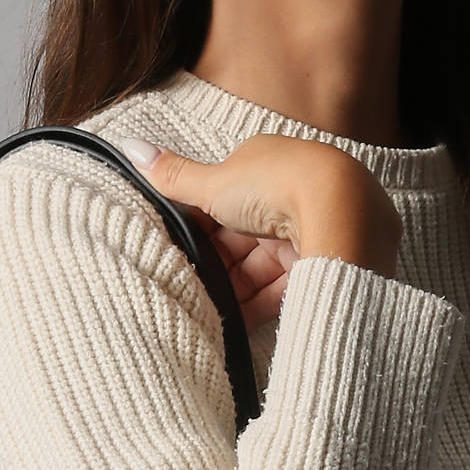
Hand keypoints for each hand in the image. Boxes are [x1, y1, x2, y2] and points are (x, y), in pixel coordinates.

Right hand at [115, 133, 403, 328]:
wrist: (339, 209)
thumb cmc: (278, 185)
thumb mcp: (215, 182)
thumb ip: (174, 176)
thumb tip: (130, 147)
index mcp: (264, 165)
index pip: (222, 203)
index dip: (198, 232)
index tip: (176, 255)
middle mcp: (288, 194)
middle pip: (240, 241)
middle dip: (215, 267)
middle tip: (188, 290)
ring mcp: (307, 229)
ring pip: (259, 268)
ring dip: (233, 291)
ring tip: (208, 312)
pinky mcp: (320, 262)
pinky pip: (282, 288)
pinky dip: (258, 305)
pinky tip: (235, 323)